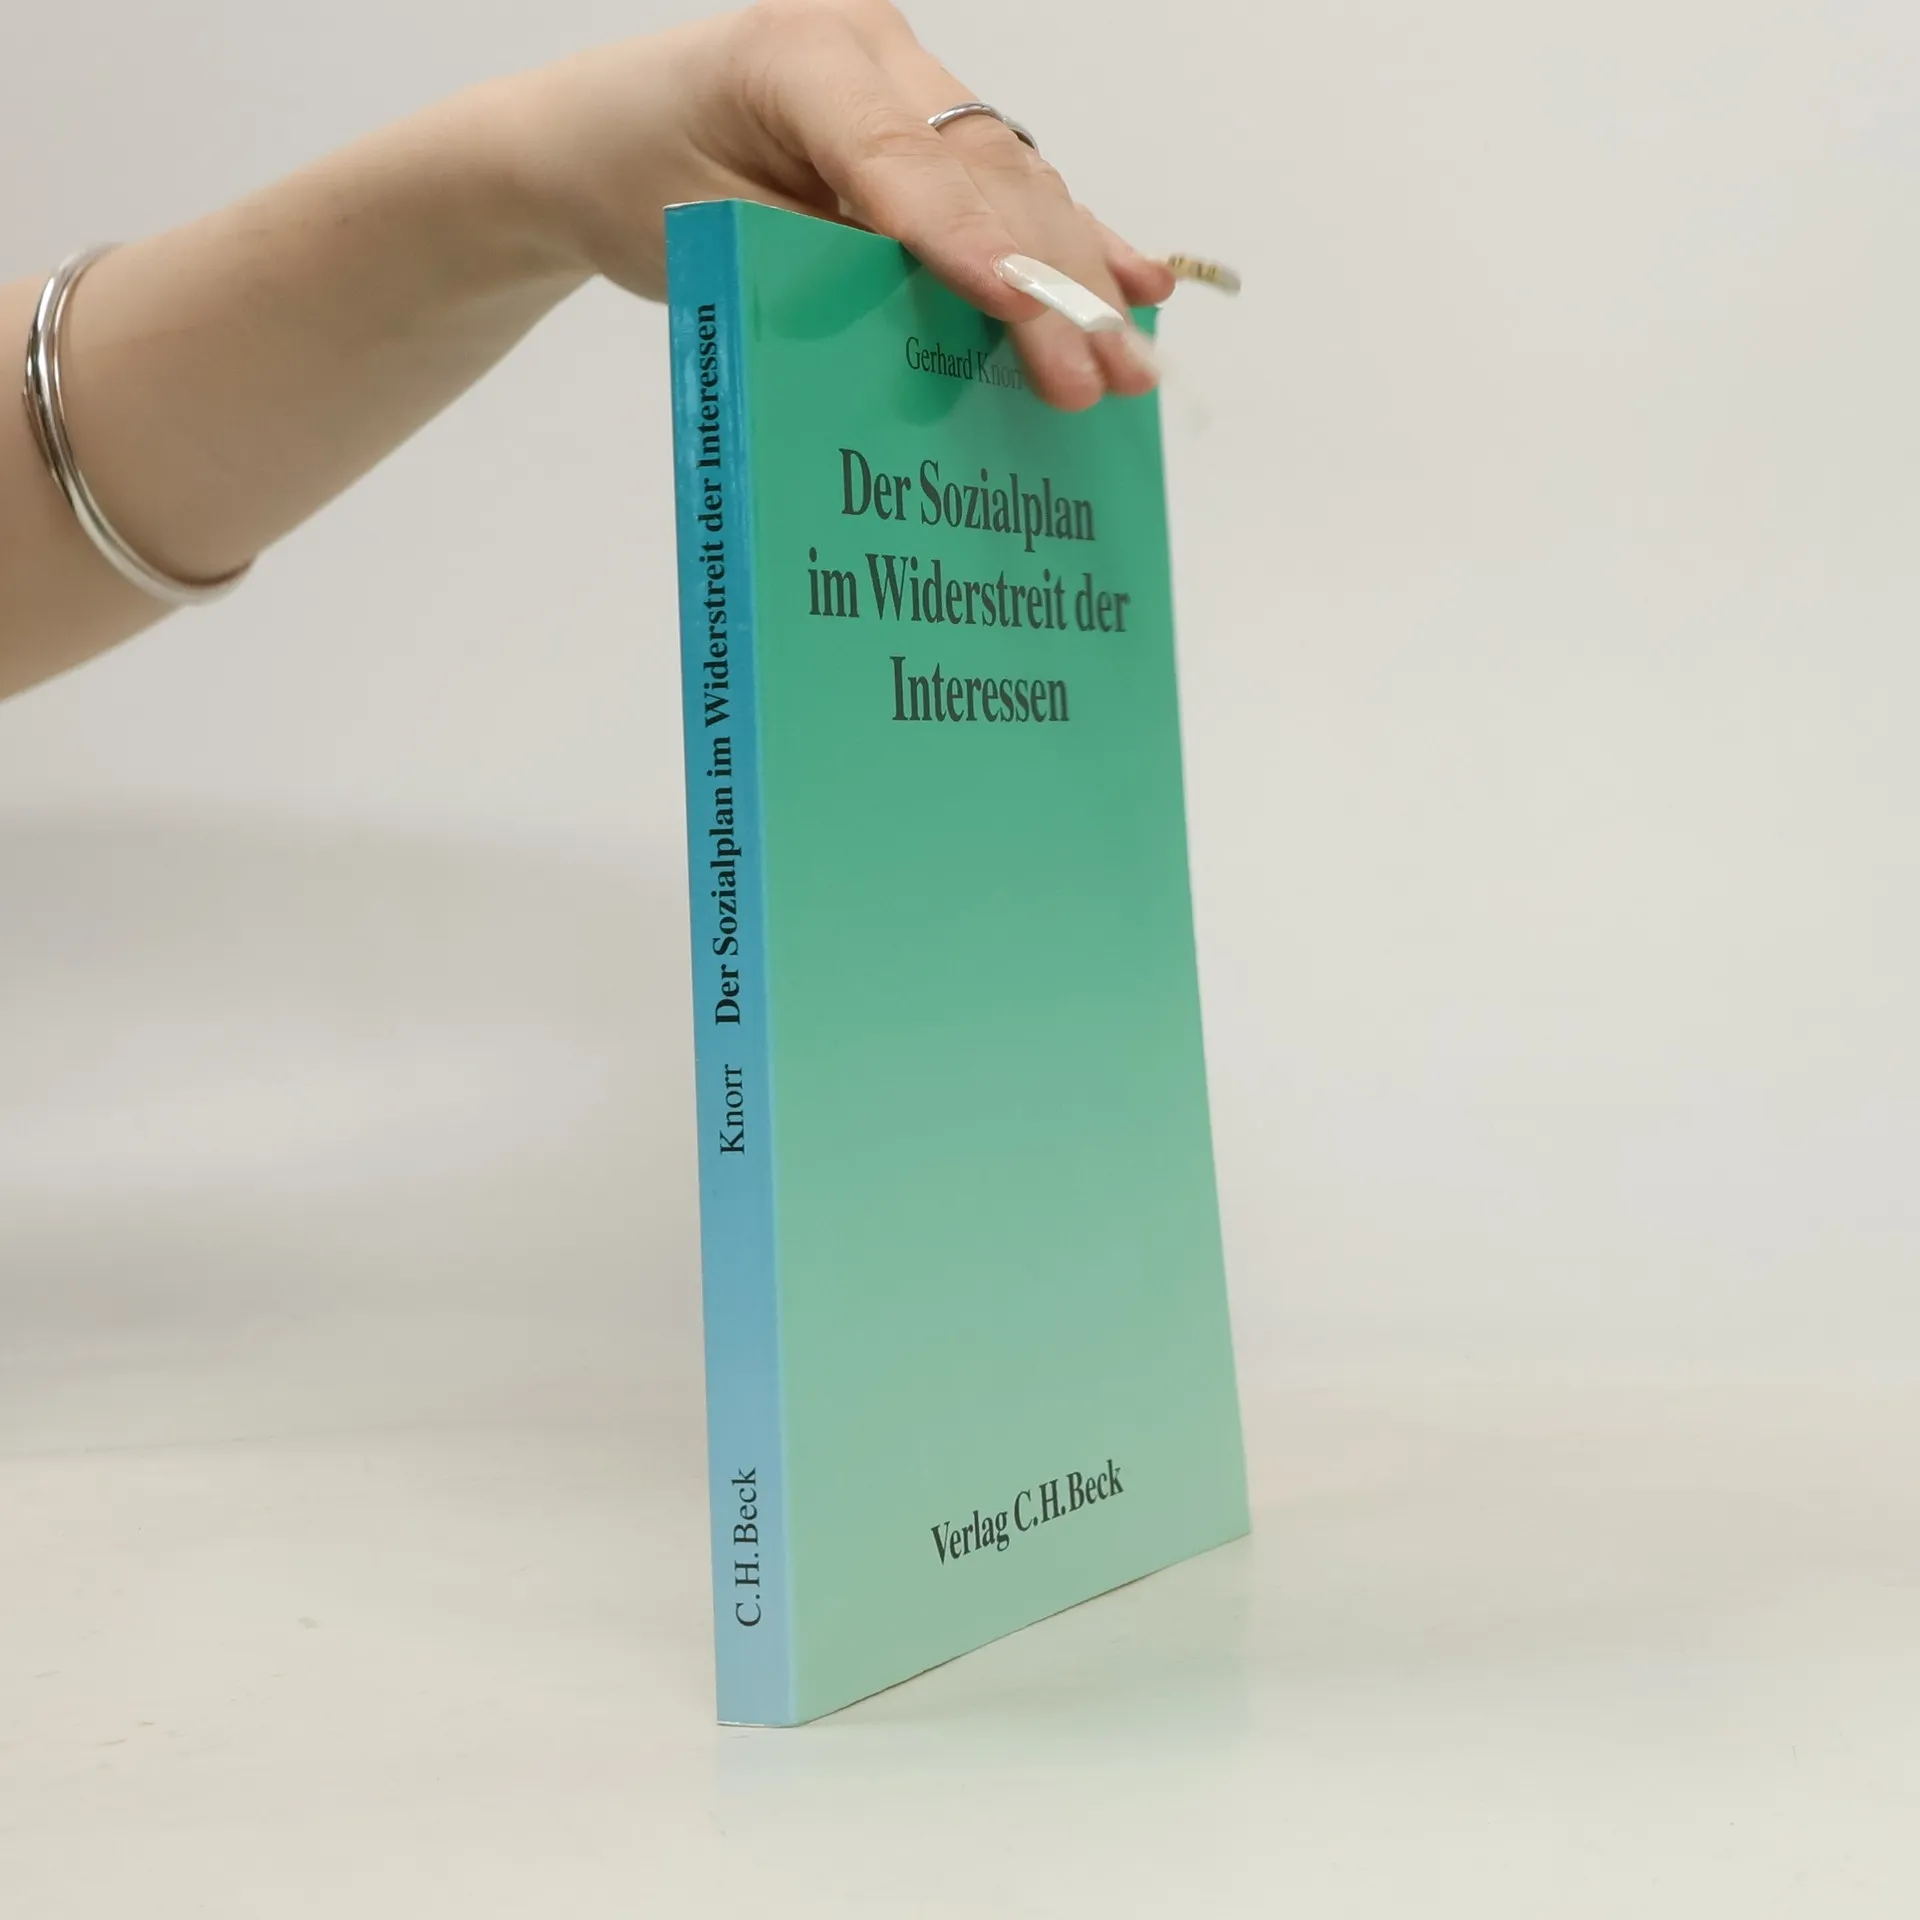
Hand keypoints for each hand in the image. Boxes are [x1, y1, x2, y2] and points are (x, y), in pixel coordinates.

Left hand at [502, 0, 1174, 409]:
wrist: (591, 139)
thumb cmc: (631, 181)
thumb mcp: (706, 236)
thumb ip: (817, 268)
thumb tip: (936, 337)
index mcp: (797, 55)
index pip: (901, 160)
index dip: (970, 241)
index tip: (1022, 308)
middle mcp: (868, 49)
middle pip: (984, 171)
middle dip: (1049, 281)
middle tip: (1096, 375)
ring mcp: (905, 79)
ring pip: (1015, 177)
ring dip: (1079, 272)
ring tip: (1129, 358)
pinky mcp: (923, 121)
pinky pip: (1008, 182)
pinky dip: (1070, 237)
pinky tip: (1138, 278)